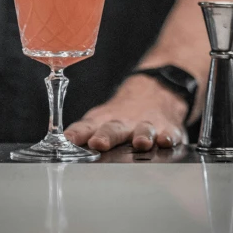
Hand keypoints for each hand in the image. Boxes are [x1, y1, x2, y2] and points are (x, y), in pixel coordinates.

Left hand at [64, 75, 188, 152]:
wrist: (154, 89)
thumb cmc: (123, 113)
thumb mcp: (101, 118)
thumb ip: (84, 132)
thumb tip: (62, 143)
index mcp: (104, 122)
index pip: (86, 127)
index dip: (77, 133)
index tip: (69, 139)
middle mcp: (124, 123)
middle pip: (113, 129)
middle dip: (105, 136)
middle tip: (98, 143)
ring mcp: (146, 124)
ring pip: (143, 130)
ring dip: (142, 135)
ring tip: (140, 142)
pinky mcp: (167, 128)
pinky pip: (170, 133)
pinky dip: (169, 137)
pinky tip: (167, 140)